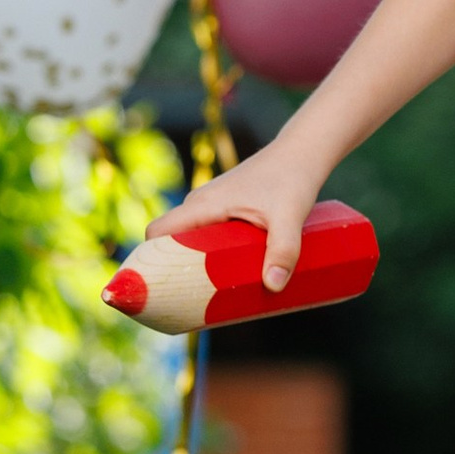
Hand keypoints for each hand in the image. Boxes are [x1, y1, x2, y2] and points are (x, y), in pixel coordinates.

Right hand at [145, 144, 323, 289]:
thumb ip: (284, 250)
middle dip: (176, 270)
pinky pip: (207, 234)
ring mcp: (213, 205)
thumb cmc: (293, 178)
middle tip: (192, 302)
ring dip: (196, 264)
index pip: (157, 232)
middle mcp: (201, 203)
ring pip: (192, 239)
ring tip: (212, 295)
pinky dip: (209, 254)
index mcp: (202, 204)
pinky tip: (226, 275)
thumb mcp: (290, 216)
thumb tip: (274, 285)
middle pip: (172, 241)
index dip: (150, 260)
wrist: (304, 152)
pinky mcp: (227, 207)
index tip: (160, 288)